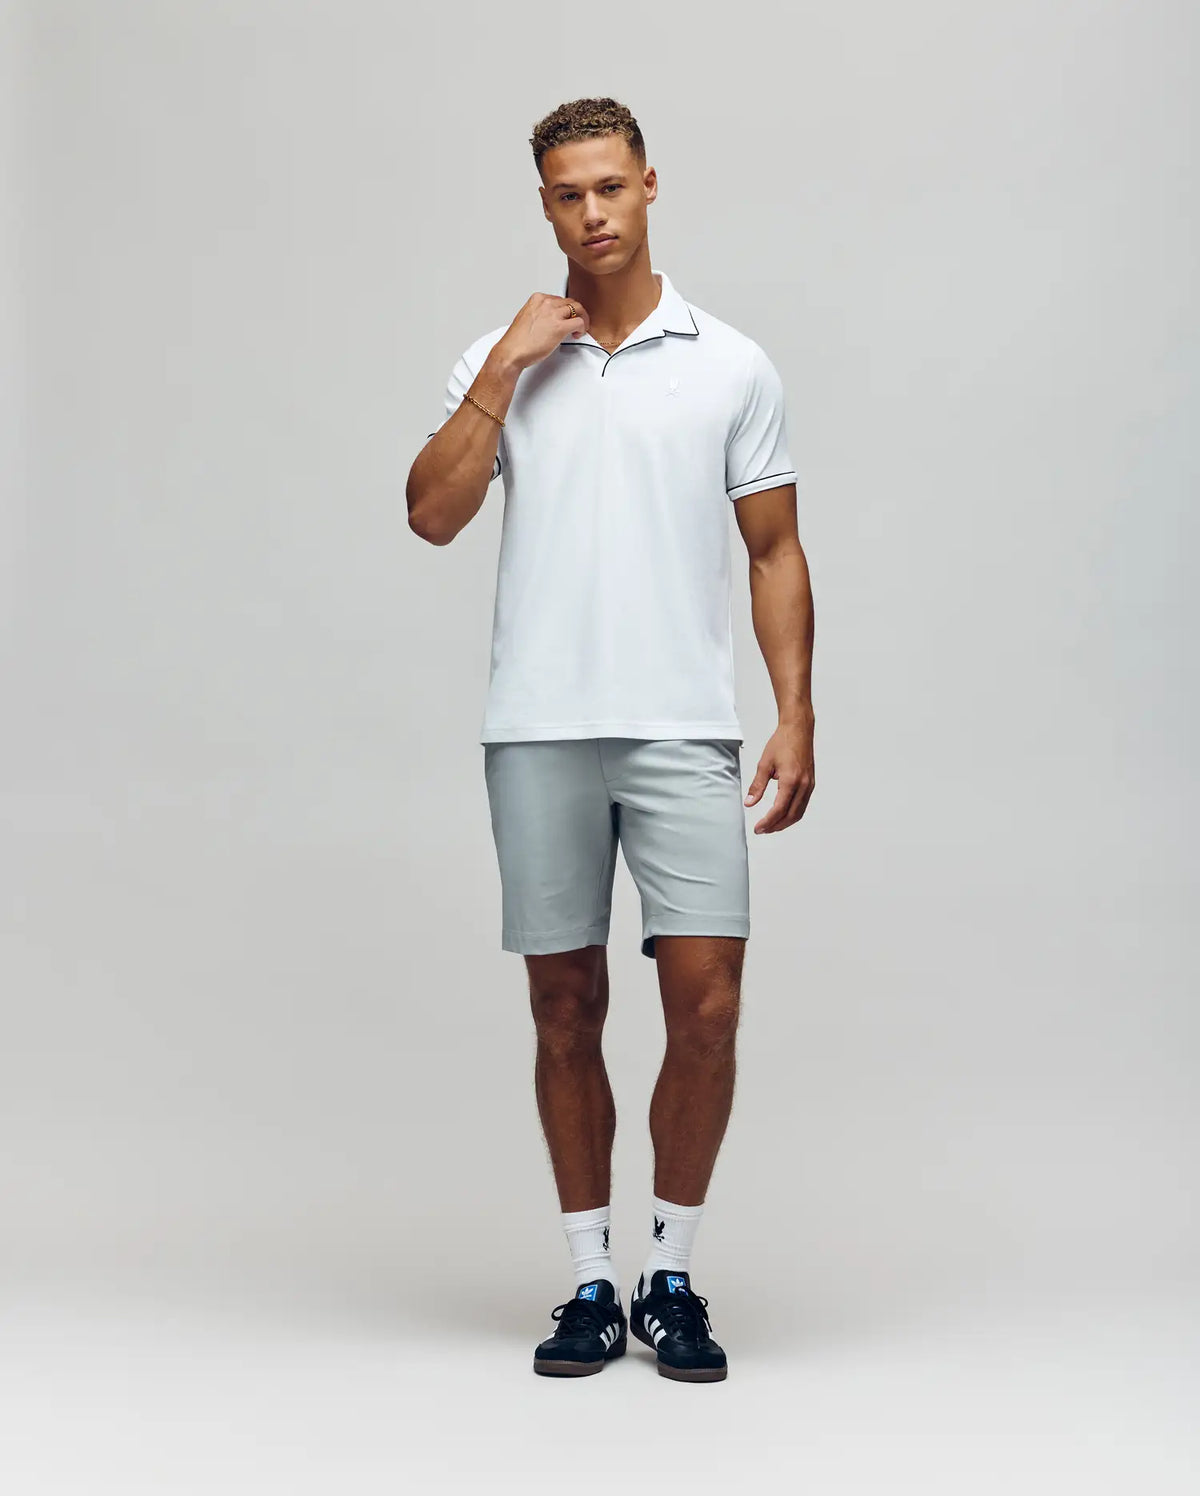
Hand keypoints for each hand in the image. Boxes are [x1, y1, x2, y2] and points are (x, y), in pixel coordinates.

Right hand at [495, 292, 589, 371]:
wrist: (512, 351)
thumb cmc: (517, 340)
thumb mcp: (527, 318)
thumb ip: (539, 315)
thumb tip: (549, 321)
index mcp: (537, 299)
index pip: (558, 299)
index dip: (565, 309)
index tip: (566, 317)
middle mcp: (546, 303)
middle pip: (570, 302)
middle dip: (576, 312)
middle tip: (577, 322)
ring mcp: (554, 314)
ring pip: (578, 309)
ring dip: (582, 319)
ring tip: (579, 329)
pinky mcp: (560, 327)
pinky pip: (579, 322)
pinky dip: (582, 327)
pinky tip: (577, 334)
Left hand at [743, 715, 814, 833]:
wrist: (798, 730)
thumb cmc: (782, 743)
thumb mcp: (764, 764)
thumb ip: (757, 785)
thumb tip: (749, 802)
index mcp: (791, 781)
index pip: (779, 809)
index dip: (768, 822)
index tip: (758, 828)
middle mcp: (803, 785)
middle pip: (791, 816)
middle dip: (776, 826)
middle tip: (762, 830)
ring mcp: (809, 785)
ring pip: (799, 813)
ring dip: (785, 822)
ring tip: (771, 826)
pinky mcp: (811, 784)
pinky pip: (803, 805)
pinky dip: (793, 814)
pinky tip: (783, 814)